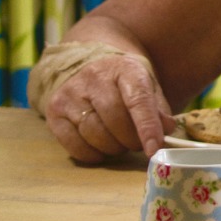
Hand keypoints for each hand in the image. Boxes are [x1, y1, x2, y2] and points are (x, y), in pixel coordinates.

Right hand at [44, 55, 173, 163]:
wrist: (88, 66)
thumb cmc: (124, 82)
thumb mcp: (147, 85)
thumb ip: (158, 108)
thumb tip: (165, 130)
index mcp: (124, 69)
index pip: (137, 100)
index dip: (147, 127)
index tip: (154, 149)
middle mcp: (94, 78)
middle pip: (115, 120)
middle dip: (131, 140)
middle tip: (138, 144)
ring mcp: (70, 94)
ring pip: (94, 134)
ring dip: (113, 148)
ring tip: (121, 143)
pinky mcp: (54, 112)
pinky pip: (74, 145)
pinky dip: (92, 154)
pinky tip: (101, 149)